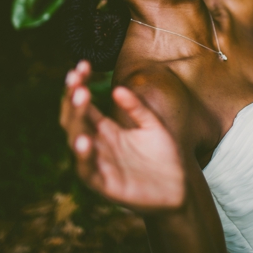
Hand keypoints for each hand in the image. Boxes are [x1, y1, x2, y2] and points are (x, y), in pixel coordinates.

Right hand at [61, 61, 185, 212]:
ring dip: (76, 120)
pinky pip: (87, 170)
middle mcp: (97, 145)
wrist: (179, 188)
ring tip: (80, 97)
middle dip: (73, 97)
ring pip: (77, 141)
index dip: (80, 85)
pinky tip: (85, 140)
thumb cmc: (164, 156)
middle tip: (76, 77)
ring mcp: (99, 164)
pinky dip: (84, 156)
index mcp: (106, 129)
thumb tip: (117, 88)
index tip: (83, 64)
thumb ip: (137, 108)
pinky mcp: (105, 184)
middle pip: (75, 119)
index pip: (85, 105)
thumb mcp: (153, 125)